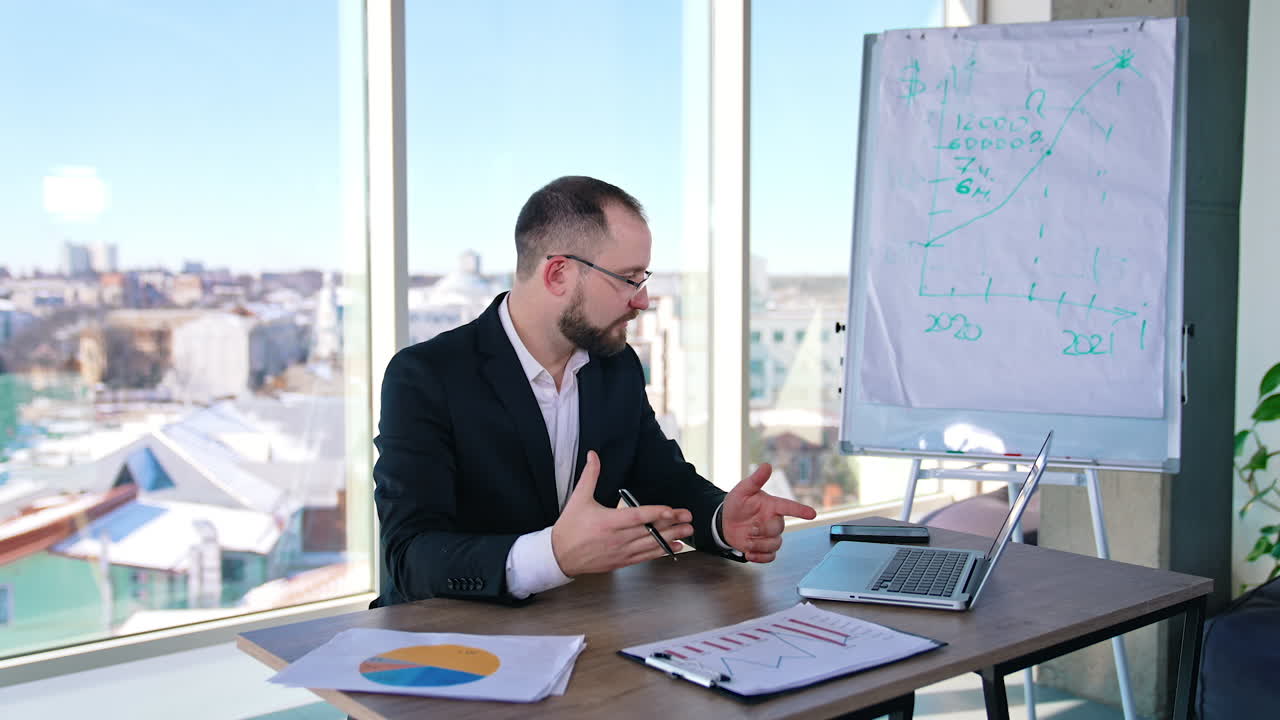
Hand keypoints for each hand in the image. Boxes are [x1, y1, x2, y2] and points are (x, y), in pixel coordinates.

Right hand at [551, 451, 693, 576]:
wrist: (559, 556)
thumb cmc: (570, 527)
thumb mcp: (579, 498)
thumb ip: (590, 475)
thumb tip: (593, 454)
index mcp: (608, 522)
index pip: (637, 516)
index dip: (655, 513)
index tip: (671, 509)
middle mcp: (617, 538)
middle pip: (649, 530)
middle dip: (672, 524)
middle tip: (689, 518)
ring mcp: (621, 551)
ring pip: (651, 544)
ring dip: (671, 538)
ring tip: (687, 531)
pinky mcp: (621, 561)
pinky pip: (645, 557)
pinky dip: (661, 552)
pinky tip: (675, 548)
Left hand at [721, 462, 816, 562]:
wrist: (725, 522)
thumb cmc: (737, 504)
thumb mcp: (743, 490)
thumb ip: (755, 479)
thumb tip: (767, 465)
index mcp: (772, 505)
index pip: (789, 507)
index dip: (800, 510)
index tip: (812, 514)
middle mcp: (774, 520)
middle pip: (779, 529)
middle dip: (762, 530)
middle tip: (749, 528)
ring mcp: (770, 535)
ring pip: (775, 545)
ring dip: (759, 545)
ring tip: (746, 540)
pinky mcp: (765, 548)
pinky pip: (770, 557)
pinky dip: (760, 558)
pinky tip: (748, 554)